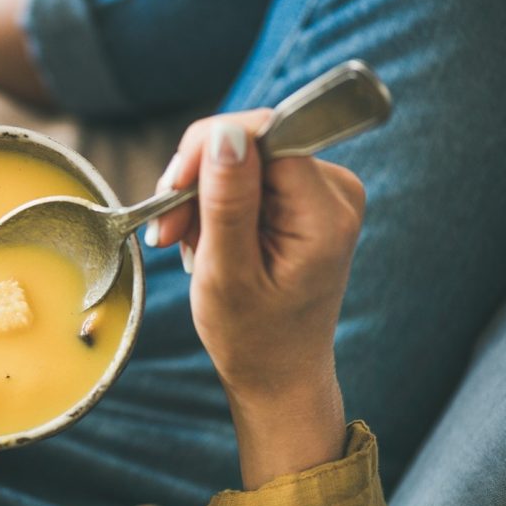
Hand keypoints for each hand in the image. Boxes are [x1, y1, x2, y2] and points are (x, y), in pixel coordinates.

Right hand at [150, 110, 364, 487]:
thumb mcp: (227, 273)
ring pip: (242, 157)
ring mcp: (322, 192)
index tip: (170, 196)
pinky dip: (216, 203)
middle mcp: (335, 190)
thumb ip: (227, 200)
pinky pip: (248, 175)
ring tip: (189, 244)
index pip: (263, 137)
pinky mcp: (304, 198)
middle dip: (199, 179)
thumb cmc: (253, 337)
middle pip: (251, 143)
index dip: (207, 153)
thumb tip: (224, 133)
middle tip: (169, 231)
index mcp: (325, 211)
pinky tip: (208, 240)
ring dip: (201, 196)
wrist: (278, 373)